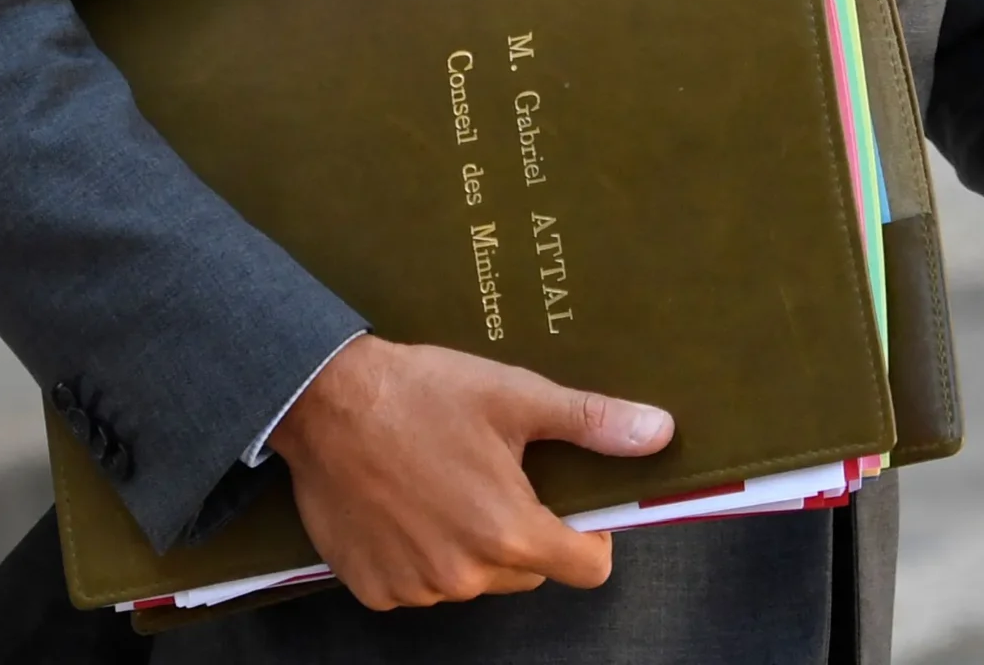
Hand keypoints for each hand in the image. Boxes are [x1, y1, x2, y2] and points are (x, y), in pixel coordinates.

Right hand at [267, 336, 673, 609]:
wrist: (324, 399)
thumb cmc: (423, 393)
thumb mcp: (514, 396)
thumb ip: (590, 420)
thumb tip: (659, 432)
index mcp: (510, 532)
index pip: (586, 568)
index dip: (590, 537)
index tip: (572, 506)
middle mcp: (466, 576)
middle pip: (527, 569)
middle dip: (523, 530)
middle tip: (494, 472)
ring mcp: (417, 589)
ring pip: (472, 577)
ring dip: (471, 543)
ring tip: (445, 479)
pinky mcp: (373, 590)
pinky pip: (420, 583)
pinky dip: (421, 553)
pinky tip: (405, 503)